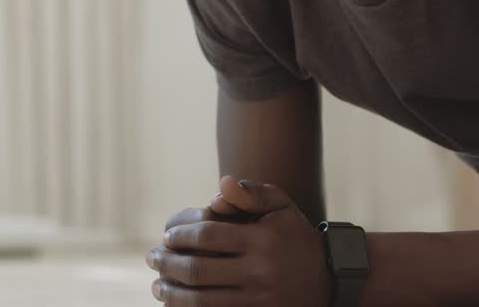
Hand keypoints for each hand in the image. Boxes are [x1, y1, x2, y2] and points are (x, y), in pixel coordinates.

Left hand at [147, 176, 332, 305]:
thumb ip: (251, 193)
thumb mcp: (281, 207)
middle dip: (168, 264)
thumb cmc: (294, 235)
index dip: (181, 236)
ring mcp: (257, 299)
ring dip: (172, 293)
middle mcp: (259, 272)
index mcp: (262, 240)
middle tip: (151, 258)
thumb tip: (221, 184)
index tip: (167, 236)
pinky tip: (176, 304)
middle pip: (198, 270)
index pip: (208, 236)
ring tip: (157, 285)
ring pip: (201, 301)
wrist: (326, 278)